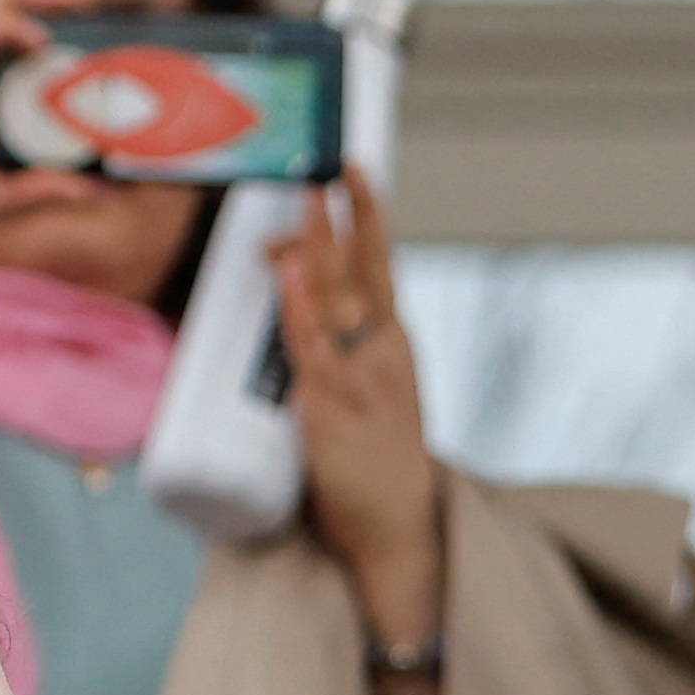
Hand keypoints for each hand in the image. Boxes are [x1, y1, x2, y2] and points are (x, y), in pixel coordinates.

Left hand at [271, 165, 442, 647]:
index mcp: (395, 348)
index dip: (369, 220)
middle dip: (353, 213)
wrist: (401, 531)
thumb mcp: (371, 401)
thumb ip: (338, 356)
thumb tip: (299, 320)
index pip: (381, 269)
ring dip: (322, 240)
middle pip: (368, 268)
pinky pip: (312, 341)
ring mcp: (359, 376)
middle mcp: (384, 353)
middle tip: (339, 163)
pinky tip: (294, 267)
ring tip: (311, 194)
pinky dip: (302, 299)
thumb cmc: (382, 471)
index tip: (358, 174)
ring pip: (338, 295)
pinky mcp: (331, 404)